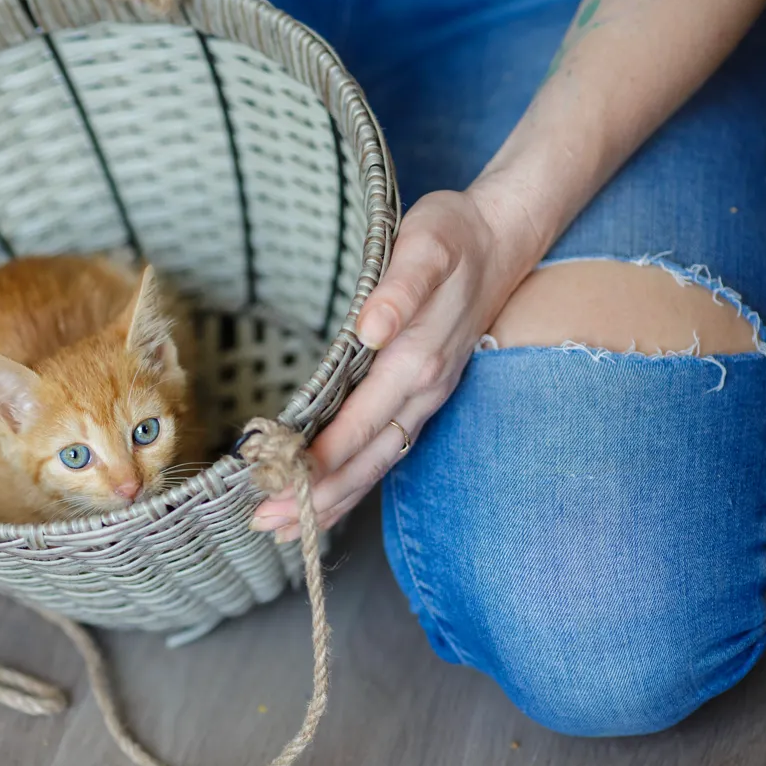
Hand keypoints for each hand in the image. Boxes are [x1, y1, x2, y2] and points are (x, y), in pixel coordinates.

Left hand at [251, 186, 537, 539]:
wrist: (499, 239)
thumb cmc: (452, 237)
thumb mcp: (425, 245)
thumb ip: (400, 287)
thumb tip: (372, 327)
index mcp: (418, 359)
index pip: (363, 421)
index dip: (324, 457)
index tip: (283, 482)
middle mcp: (423, 390)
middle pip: (368, 458)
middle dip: (318, 496)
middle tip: (265, 522)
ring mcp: (425, 399)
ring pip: (376, 463)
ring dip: (332, 500)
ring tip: (284, 529)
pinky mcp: (420, 398)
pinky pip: (384, 450)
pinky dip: (352, 480)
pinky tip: (324, 499)